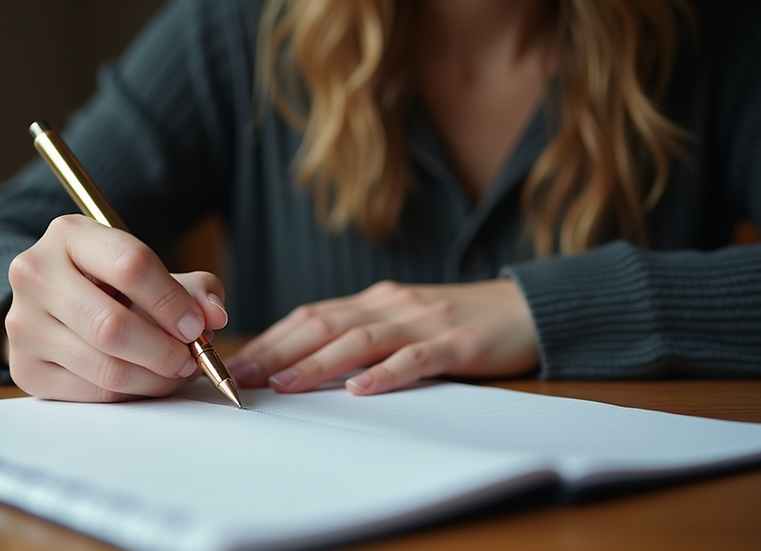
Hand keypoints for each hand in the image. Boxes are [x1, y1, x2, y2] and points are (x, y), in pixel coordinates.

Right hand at [4, 214, 227, 401]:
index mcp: (69, 235)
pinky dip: (131, 393)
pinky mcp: (24, 368)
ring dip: (154, 378)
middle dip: (165, 350)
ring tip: (176, 371)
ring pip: (105, 367)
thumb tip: (215, 315)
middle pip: (112, 326)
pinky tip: (147, 380)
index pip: (130, 265)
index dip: (172, 301)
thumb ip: (193, 287)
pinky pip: (92, 392)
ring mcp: (23, 324)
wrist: (53, 300)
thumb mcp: (150, 270)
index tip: (197, 325)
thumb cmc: (109, 282)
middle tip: (191, 359)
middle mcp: (35, 275)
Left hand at [226, 279, 537, 394]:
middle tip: (242, 376)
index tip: (237, 362)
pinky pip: (416, 359)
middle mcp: (392, 305)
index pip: (312, 316)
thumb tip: (303, 358)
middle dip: (280, 351)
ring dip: (319, 363)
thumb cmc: (455, 319)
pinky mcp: (456, 343)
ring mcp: (424, 322)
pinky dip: (387, 373)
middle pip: (326, 325)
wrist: (523, 309)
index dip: (272, 339)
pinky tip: (362, 389)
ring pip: (362, 340)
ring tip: (286, 384)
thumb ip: (361, 331)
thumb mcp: (401, 318)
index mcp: (375, 300)